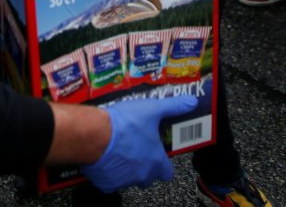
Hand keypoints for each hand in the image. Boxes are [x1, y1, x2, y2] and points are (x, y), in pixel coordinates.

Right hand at [79, 96, 197, 192]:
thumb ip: (173, 106)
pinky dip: (109, 172)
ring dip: (127, 167)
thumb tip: (191, 102)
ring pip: (129, 178)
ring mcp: (124, 181)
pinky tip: (105, 156)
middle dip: (144, 165)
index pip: (167, 172)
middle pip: (148, 176)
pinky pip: (110, 181)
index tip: (158, 154)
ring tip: (119, 148)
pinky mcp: (106, 184)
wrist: (94, 135)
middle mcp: (142, 175)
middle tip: (136, 147)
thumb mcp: (152, 109)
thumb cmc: (124, 124)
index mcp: (155, 161)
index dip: (164, 164)